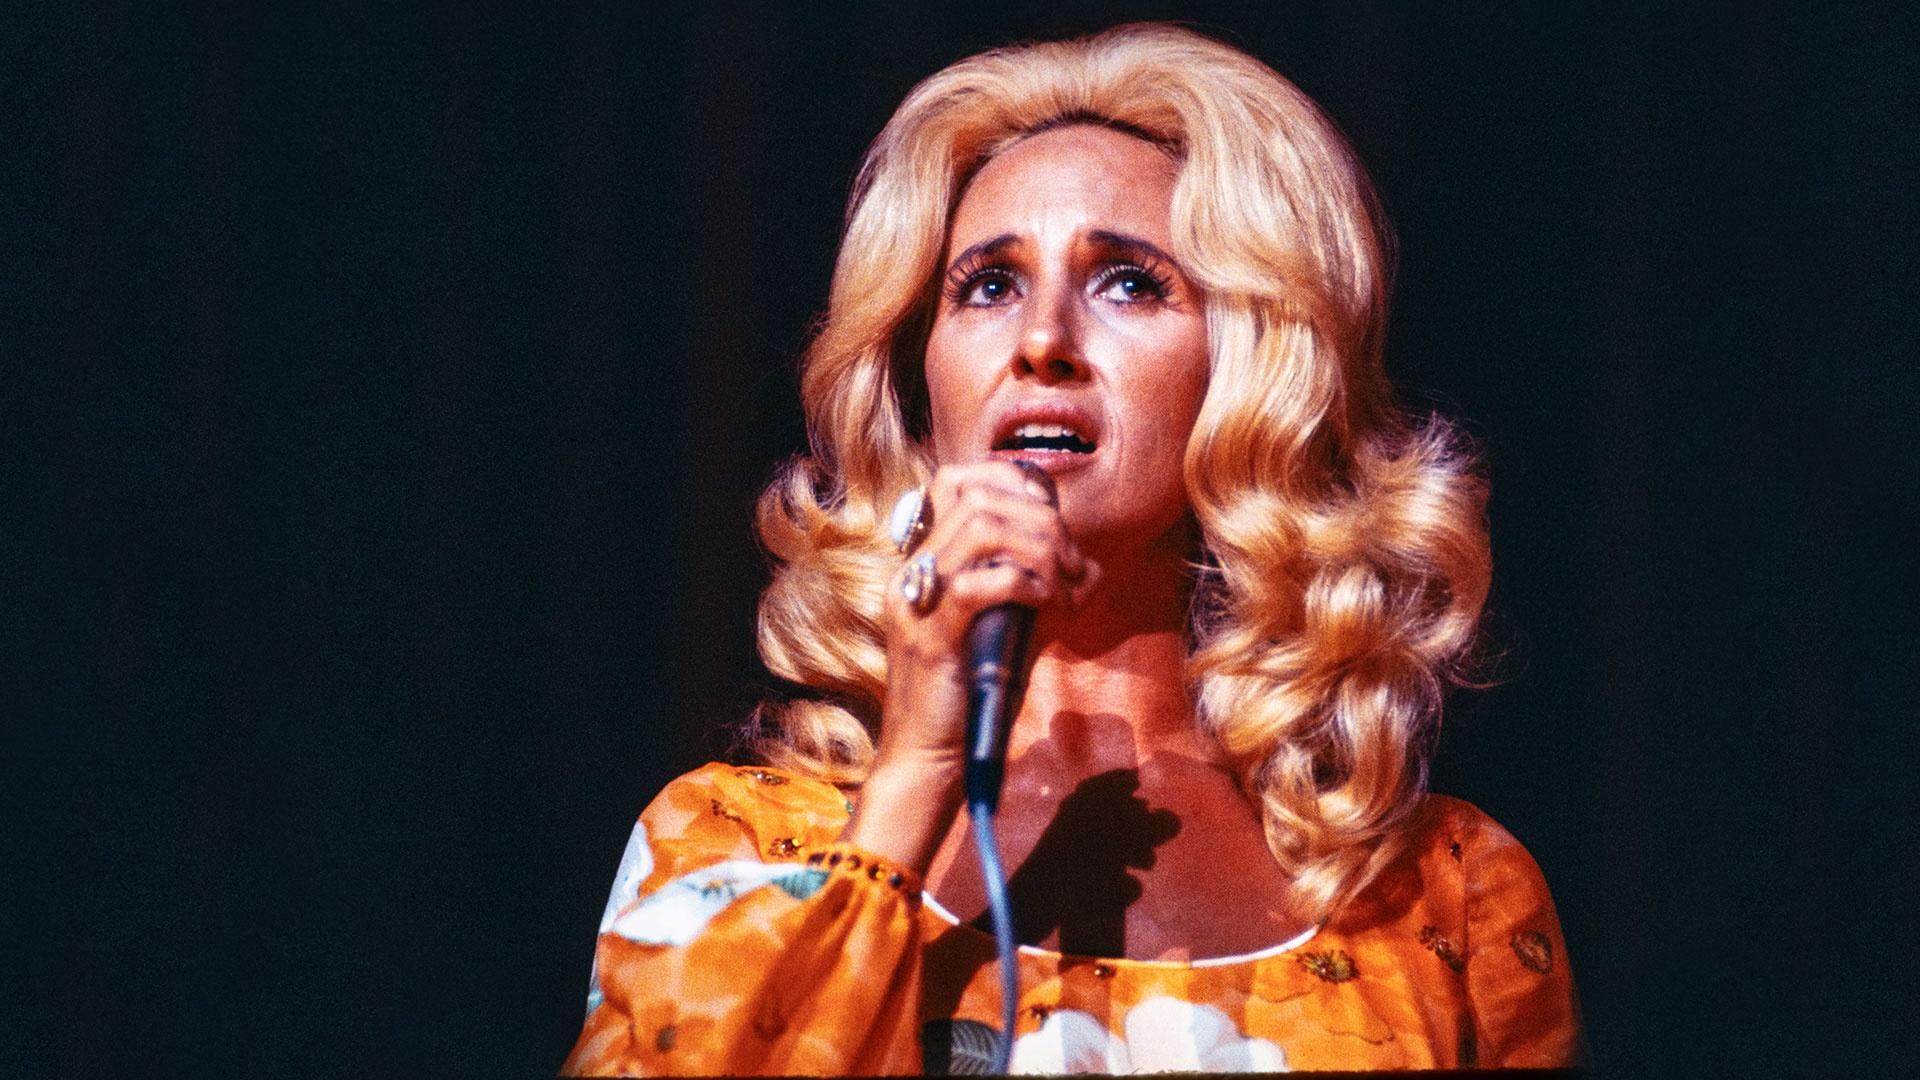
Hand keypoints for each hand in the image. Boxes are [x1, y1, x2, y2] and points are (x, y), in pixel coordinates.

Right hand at [841, 461, 1099, 873]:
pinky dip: (1026, 583)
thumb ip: (1037, 594)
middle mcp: (913, 573)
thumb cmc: (970, 699)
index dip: (1014, 484)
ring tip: (1063, 584)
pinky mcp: (931, 638)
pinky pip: (981, 584)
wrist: (931, 761)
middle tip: (1073, 565)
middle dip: (1041, 520)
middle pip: (978, 497)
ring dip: (1039, 547)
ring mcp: (917, 603)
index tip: (1055, 524)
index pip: (957, 481)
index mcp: (925, 563)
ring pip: (981, 528)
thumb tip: (1089, 571)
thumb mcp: (1008, 632)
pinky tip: (1047, 604)